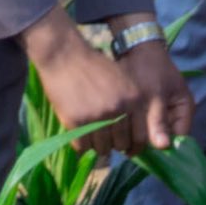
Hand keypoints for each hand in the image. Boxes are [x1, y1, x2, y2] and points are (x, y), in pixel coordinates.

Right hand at [21, 7, 143, 155]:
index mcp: (133, 98)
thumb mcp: (121, 80)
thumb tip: (131, 136)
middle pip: (120, 144)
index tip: (128, 149)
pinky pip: (82, 146)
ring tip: (91, 137)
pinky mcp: (76, 121)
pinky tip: (79, 134)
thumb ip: (129, 104)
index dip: (134, 146)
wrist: (64, 55)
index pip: (140, 136)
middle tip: (105, 140)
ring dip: (96, 145)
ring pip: (101, 147)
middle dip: (113, 145)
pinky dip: (80, 145)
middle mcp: (119, 109)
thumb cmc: (92, 66)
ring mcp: (97, 116)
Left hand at [113, 33, 194, 150]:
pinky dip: (134, 129)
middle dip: (148, 143)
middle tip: (127, 149)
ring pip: (152, 134)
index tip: (144, 153)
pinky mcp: (149, 110)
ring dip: (139, 137)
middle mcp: (176, 114)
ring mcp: (163, 112)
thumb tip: (163, 147)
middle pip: (165, 138)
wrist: (135, 48)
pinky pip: (143, 126)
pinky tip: (120, 132)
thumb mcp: (154, 95)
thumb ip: (158, 120)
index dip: (164, 148)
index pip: (179, 139)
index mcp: (185, 109)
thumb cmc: (149, 69)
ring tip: (121, 141)